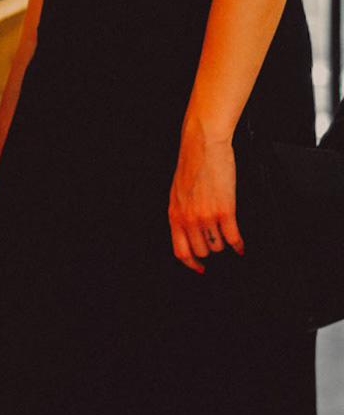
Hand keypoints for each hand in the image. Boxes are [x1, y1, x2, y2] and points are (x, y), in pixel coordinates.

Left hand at [170, 122, 243, 272]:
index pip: (180, 250)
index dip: (191, 263)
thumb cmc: (191, 165)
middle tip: (217, 245)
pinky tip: (240, 244)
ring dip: (224, 245)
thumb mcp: (177, 192)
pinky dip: (239, 244)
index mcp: (174, 214)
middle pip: (201, 251)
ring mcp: (206, 216)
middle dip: (210, 250)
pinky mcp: (225, 210)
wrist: (203, 146)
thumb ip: (181, 213)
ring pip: (217, 247)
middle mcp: (188, 218)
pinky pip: (233, 238)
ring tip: (227, 238)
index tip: (199, 268)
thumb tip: (187, 231)